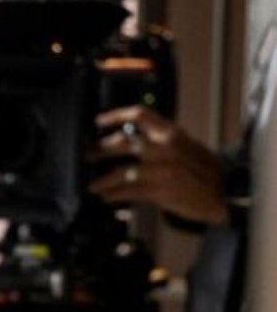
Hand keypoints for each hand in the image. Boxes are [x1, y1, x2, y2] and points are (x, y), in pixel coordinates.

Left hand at [87, 105, 228, 224]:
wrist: (225, 192)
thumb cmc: (201, 169)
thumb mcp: (184, 145)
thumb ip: (158, 140)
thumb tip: (127, 141)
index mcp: (170, 132)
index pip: (140, 114)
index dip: (115, 116)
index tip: (98, 121)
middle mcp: (165, 147)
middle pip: (122, 143)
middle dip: (100, 150)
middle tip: (88, 156)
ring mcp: (162, 169)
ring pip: (121, 171)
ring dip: (102, 180)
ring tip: (92, 185)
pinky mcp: (161, 191)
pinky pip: (129, 192)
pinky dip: (114, 195)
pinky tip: (107, 197)